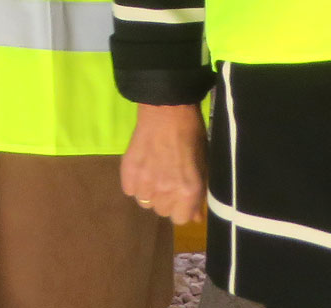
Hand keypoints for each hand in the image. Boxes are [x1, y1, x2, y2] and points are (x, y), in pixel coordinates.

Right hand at [120, 103, 207, 224]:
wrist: (167, 110)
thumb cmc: (191, 135)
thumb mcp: (202, 166)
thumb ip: (198, 194)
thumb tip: (195, 218)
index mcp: (188, 190)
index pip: (180, 219)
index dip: (181, 208)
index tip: (180, 196)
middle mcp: (166, 190)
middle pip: (161, 211)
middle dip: (165, 200)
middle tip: (167, 181)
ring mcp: (145, 181)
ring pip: (144, 202)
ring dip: (149, 192)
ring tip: (153, 174)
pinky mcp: (128, 171)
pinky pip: (129, 190)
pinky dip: (135, 183)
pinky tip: (142, 168)